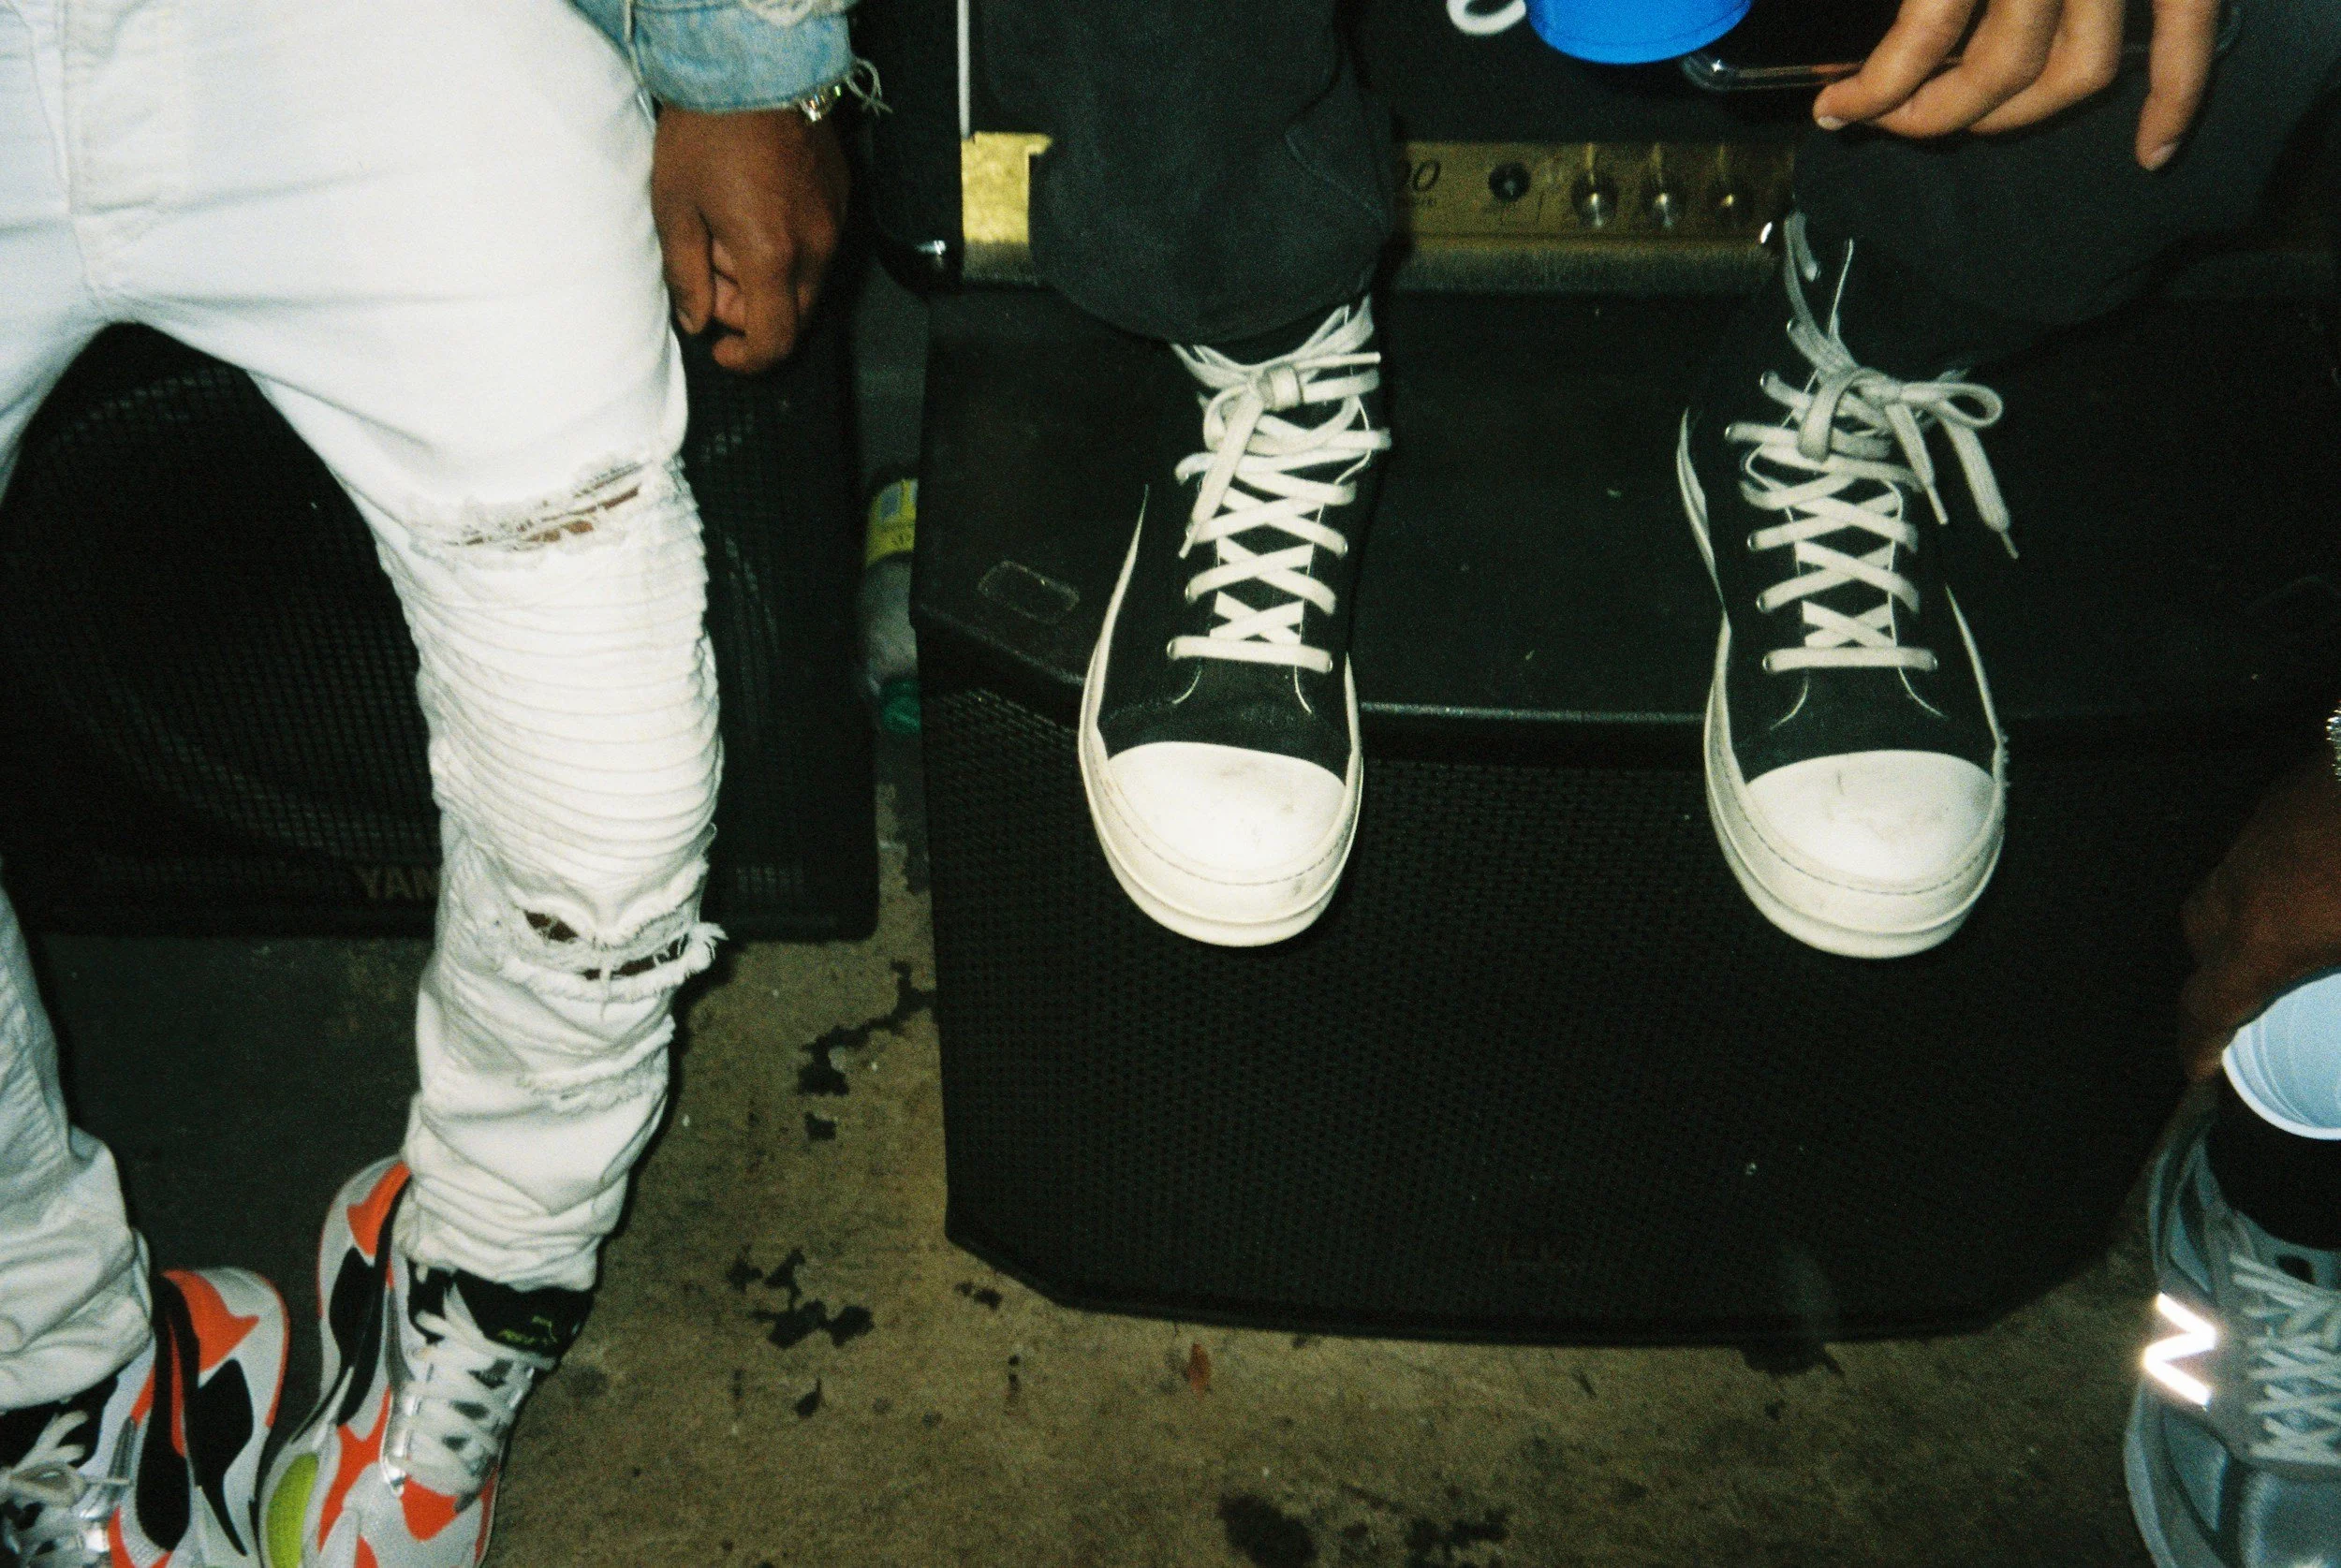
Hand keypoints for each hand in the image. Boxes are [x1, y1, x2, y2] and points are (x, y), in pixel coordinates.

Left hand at [652, 105, 848, 373]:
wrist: (751, 69)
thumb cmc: (707, 132)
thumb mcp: (675, 208)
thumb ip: (686, 276)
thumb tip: (695, 320)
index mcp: (772, 256)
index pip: (775, 341)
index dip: (747, 360)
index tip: (721, 350)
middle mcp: (815, 247)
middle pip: (793, 317)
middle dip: (751, 312)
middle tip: (711, 273)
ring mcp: (834, 221)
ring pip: (807, 281)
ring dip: (768, 278)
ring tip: (729, 229)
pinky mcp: (841, 197)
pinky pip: (818, 245)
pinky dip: (788, 246)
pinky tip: (754, 209)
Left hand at [1812, 0, 2220, 169]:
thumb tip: (1859, 29)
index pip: (1924, 40)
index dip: (1873, 89)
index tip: (1832, 109)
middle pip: (1998, 73)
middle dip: (1932, 115)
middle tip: (1885, 118)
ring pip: (2078, 74)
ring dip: (2018, 116)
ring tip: (1967, 122)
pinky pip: (2187, 41)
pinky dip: (2176, 101)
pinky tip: (2150, 155)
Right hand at [2179, 756, 2340, 1080]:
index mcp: (2268, 940)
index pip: (2209, 1005)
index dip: (2198, 1044)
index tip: (2197, 1069)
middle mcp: (2242, 893)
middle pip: (2201, 942)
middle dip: (2216, 975)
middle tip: (2253, 995)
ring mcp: (2253, 843)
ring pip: (2221, 894)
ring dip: (2238, 922)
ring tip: (2282, 932)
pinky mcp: (2275, 805)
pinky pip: (2251, 856)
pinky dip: (2266, 879)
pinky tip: (2312, 876)